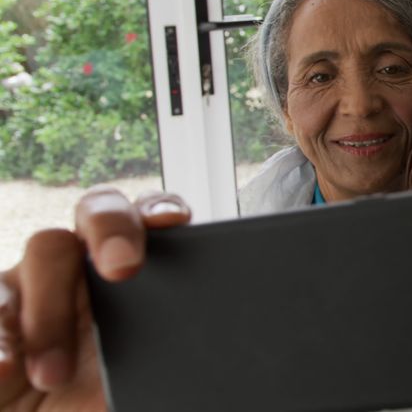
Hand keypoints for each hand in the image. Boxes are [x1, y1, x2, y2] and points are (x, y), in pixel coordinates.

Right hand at [0, 187, 191, 409]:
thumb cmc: (100, 405)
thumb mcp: (143, 383)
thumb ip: (166, 350)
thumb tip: (202, 344)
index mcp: (133, 274)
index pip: (150, 219)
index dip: (159, 208)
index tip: (173, 223)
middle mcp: (84, 264)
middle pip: (98, 212)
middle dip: (112, 230)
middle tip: (124, 269)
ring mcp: (33, 283)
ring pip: (45, 252)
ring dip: (50, 314)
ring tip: (54, 376)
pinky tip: (6, 368)